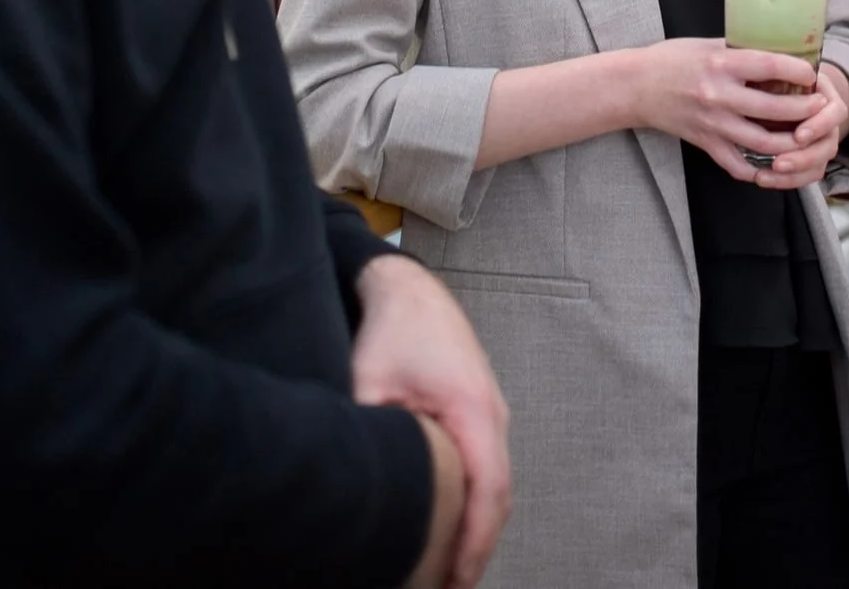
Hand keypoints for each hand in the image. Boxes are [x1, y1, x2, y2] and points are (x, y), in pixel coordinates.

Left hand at [354, 256, 510, 588]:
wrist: (407, 288)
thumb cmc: (393, 328)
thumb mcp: (369, 382)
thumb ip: (368, 431)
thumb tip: (348, 482)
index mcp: (473, 407)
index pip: (488, 488)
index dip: (475, 541)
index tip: (459, 578)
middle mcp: (493, 412)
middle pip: (500, 496)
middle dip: (480, 548)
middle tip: (453, 587)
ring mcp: (492, 412)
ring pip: (497, 484)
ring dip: (480, 528)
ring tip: (453, 571)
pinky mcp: (480, 412)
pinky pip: (488, 467)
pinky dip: (478, 503)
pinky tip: (455, 525)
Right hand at [620, 38, 821, 180]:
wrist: (636, 87)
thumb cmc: (672, 59)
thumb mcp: (708, 45)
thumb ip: (741, 52)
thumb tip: (779, 53)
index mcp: (722, 64)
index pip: (772, 66)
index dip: (799, 70)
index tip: (813, 74)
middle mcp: (720, 96)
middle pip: (776, 108)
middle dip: (806, 109)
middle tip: (821, 106)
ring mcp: (713, 124)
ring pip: (764, 142)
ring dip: (792, 142)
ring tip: (807, 136)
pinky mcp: (705, 143)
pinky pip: (738, 164)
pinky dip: (759, 168)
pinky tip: (774, 163)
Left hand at [753, 62, 848, 190]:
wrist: (787, 86)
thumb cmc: (779, 73)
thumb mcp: (779, 65)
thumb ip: (775, 72)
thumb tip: (758, 81)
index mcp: (826, 96)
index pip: (835, 113)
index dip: (820, 125)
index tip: (799, 135)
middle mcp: (828, 122)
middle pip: (828, 145)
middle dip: (804, 158)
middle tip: (779, 163)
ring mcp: (821, 142)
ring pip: (818, 165)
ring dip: (793, 174)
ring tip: (765, 175)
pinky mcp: (810, 159)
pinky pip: (805, 176)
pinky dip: (785, 181)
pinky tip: (761, 178)